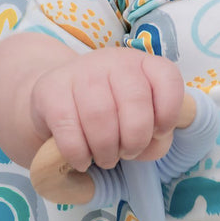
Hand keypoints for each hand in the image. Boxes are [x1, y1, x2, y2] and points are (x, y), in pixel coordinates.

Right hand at [27, 47, 186, 171]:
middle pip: (135, 102)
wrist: (55, 99)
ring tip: (105, 158)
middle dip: (135, 140)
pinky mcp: (50, 89)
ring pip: (101, 116)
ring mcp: (80, 71)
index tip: (158, 133)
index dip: (169, 114)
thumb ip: (157, 136)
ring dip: (107, 150)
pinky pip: (68, 129)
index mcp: (143, 63)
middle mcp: (113, 60)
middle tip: (126, 153)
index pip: (168, 79)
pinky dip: (79, 154)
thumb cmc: (109, 113)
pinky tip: (82, 160)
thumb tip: (153, 145)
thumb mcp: (139, 119)